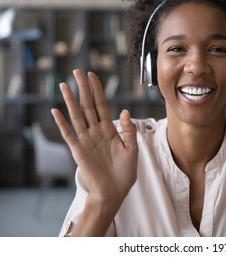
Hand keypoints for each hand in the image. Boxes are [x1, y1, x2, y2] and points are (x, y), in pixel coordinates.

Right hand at [51, 69, 137, 206]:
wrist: (115, 192)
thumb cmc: (125, 172)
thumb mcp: (132, 149)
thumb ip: (128, 130)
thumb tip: (124, 111)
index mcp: (109, 130)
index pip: (102, 105)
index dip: (97, 90)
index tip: (93, 75)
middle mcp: (96, 132)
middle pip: (88, 106)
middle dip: (83, 89)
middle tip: (77, 72)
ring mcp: (86, 140)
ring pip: (77, 116)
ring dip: (70, 101)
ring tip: (64, 85)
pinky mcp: (78, 151)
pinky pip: (69, 135)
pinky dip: (62, 124)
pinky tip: (55, 111)